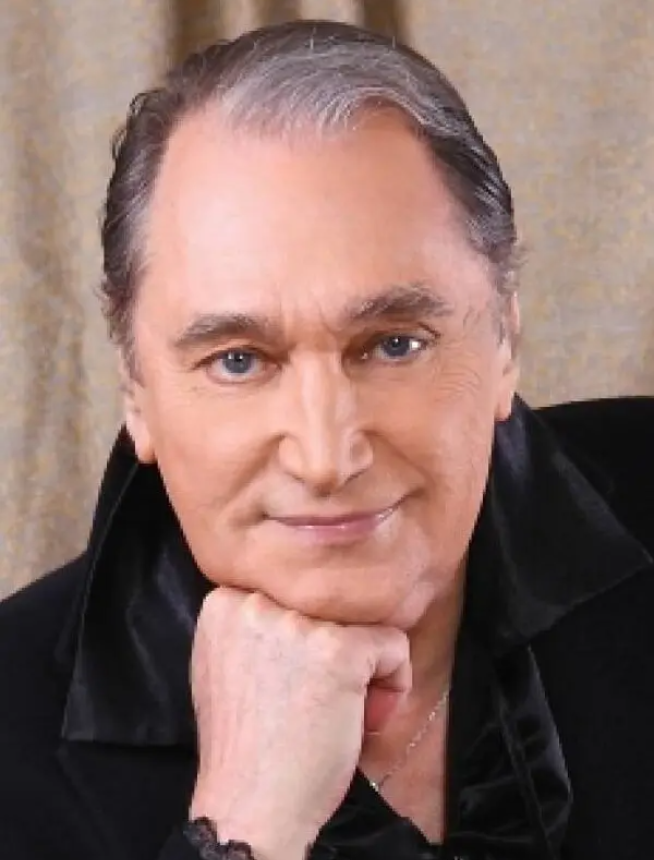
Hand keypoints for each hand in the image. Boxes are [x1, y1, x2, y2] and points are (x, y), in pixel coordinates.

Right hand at [189, 587, 410, 859]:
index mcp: (225, 602)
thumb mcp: (229, 665)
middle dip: (332, 651)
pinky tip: (365, 718)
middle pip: (328, 607)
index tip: (294, 682)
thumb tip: (304, 607)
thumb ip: (256, 626)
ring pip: (361, 624)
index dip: (303, 640)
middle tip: (316, 701)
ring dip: (363, 669)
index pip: (293, 596)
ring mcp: (298, 625)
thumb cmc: (245, 745)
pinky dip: (393, 684)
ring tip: (339, 713)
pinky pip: (393, 645)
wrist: (250, 806)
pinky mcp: (338, 650)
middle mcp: (257, 604)